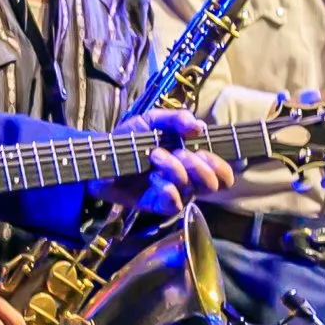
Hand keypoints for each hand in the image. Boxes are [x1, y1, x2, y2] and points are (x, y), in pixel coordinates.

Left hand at [105, 108, 232, 218]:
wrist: (101, 154)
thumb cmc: (130, 139)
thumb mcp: (153, 121)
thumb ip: (176, 119)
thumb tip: (199, 126)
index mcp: (192, 161)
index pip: (222, 174)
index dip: (220, 166)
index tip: (203, 151)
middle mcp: (187, 180)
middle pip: (213, 185)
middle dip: (199, 166)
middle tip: (180, 152)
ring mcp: (173, 194)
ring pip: (191, 190)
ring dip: (175, 169)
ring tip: (155, 156)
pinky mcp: (156, 205)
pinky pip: (174, 204)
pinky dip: (167, 189)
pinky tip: (153, 178)